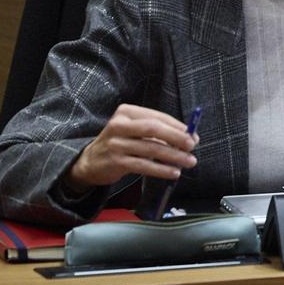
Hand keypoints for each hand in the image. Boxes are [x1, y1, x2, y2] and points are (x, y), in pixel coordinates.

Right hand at [62, 104, 197, 190]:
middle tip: (192, 146)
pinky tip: (173, 173)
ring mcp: (115, 143)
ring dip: (173, 156)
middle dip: (177, 137)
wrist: (90, 162)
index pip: (157, 117)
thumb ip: (158, 131)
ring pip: (151, 148)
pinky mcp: (115, 161)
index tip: (193, 136)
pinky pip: (144, 165)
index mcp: (127, 112)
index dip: (178, 126)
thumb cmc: (120, 143)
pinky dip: (161, 169)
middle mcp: (119, 125)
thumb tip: (190, 137)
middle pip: (154, 129)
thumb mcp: (134, 131)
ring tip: (189, 162)